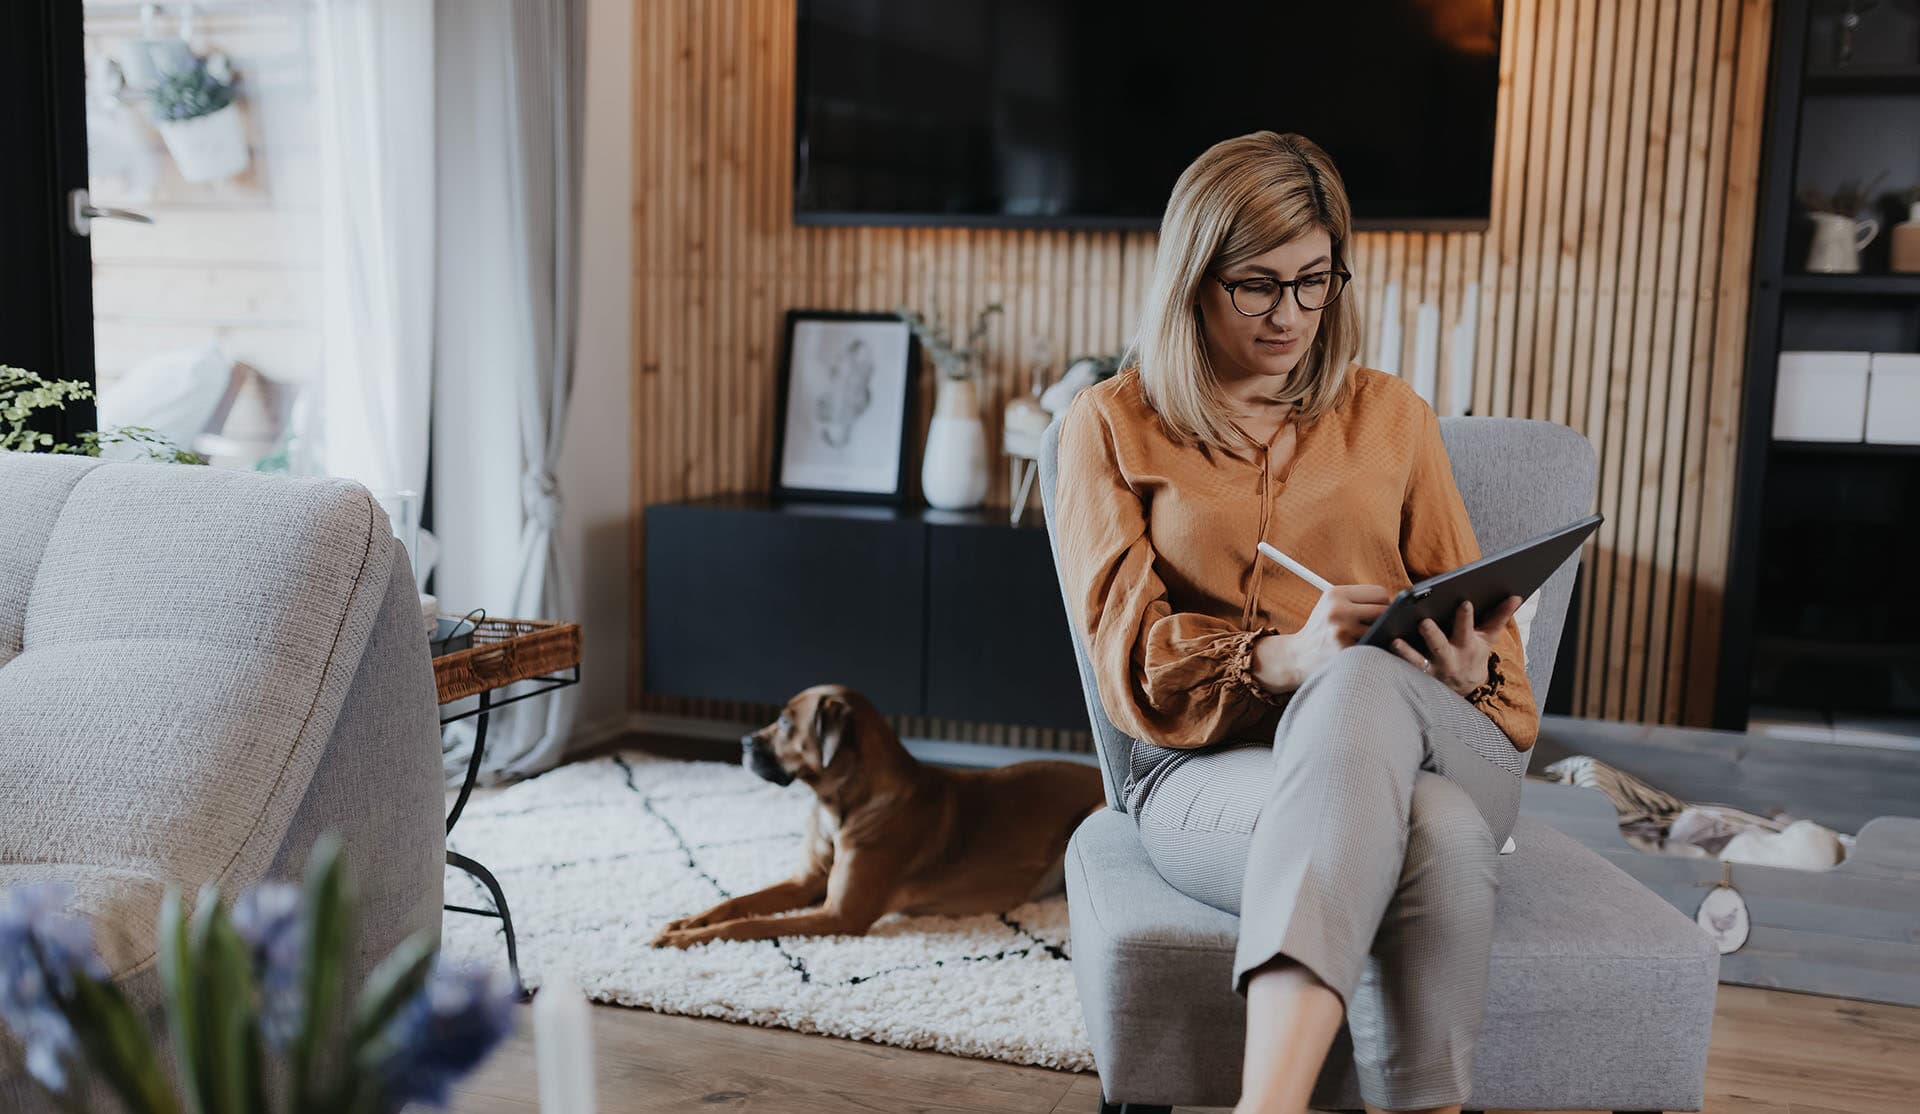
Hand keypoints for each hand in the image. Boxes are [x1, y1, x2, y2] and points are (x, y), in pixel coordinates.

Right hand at [1252, 583, 1392, 692]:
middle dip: (1384, 620)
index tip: (1375, 614)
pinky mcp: (1345, 652)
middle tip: (1375, 629)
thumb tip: (1398, 606)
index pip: (1380, 592)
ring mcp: (1341, 632)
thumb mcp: (1330, 605)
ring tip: (1367, 641)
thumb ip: (1358, 600)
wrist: (1296, 657)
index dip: (1382, 604)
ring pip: (1382, 631)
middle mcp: (1337, 610)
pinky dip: (1375, 652)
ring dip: (1380, 637)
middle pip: (1384, 611)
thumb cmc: (1320, 631)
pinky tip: (1365, 654)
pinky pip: (1375, 649)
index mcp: (1335, 594)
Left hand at [1390, 595, 1522, 698]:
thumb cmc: (1473, 653)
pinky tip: (1382, 647)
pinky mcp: (1415, 676)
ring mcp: (1431, 669)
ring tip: (1395, 640)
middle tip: (1424, 622)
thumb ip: (1499, 617)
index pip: (1467, 630)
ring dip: (1406, 652)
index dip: (1466, 617)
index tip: (1464, 602)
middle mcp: (1449, 659)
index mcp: (1467, 646)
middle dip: (1433, 635)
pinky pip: (1402, 669)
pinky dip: (1392, 660)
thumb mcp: (1487, 638)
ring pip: (1417, 661)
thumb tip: (1516, 596)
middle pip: (1440, 646)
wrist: (1463, 688)